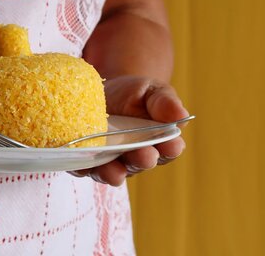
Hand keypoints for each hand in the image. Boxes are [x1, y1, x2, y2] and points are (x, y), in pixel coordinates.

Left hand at [70, 75, 188, 185]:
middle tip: (145, 155)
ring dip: (114, 173)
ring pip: (113, 171)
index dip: (170, 148)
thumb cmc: (133, 94)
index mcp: (158, 142)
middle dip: (142, 160)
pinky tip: (83, 162)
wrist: (101, 91)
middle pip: (140, 163)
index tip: (172, 145)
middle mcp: (135, 157)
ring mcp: (110, 160)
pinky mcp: (86, 160)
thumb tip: (181, 115)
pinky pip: (84, 167)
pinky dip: (83, 166)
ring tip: (115, 172)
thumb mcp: (151, 91)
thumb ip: (164, 102)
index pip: (167, 149)